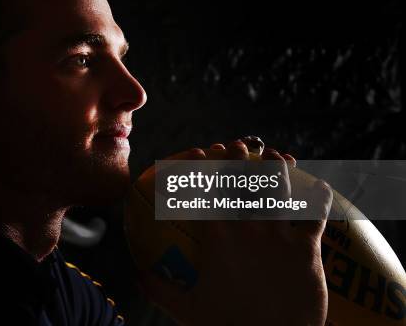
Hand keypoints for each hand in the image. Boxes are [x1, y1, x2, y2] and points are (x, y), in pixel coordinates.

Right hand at [136, 142, 332, 325]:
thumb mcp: (186, 310)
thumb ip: (158, 289)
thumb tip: (137, 276)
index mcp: (217, 237)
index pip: (209, 190)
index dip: (206, 165)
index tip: (204, 151)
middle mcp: (248, 227)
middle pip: (245, 180)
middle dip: (244, 157)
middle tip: (243, 147)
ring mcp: (279, 234)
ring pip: (281, 188)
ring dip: (280, 168)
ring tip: (279, 157)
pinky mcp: (307, 248)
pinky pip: (316, 215)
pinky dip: (320, 198)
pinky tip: (321, 187)